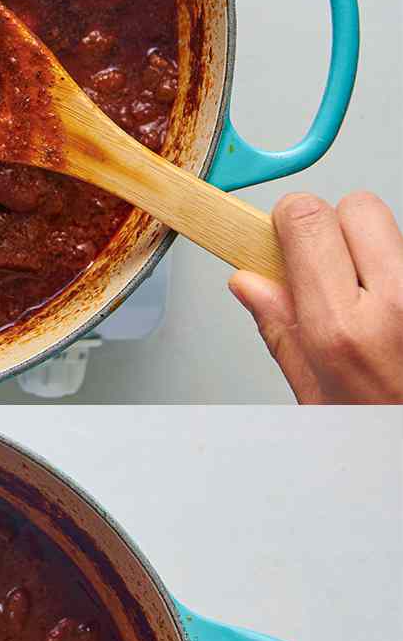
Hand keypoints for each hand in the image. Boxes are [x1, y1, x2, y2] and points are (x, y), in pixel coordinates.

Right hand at [231, 191, 402, 402]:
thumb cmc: (381, 433)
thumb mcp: (315, 393)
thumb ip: (281, 329)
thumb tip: (251, 283)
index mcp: (343, 328)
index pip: (308, 220)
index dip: (290, 220)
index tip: (284, 235)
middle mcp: (394, 303)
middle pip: (357, 207)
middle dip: (336, 228)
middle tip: (330, 269)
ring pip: (395, 231)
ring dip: (376, 254)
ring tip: (372, 304)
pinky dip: (400, 276)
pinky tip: (394, 316)